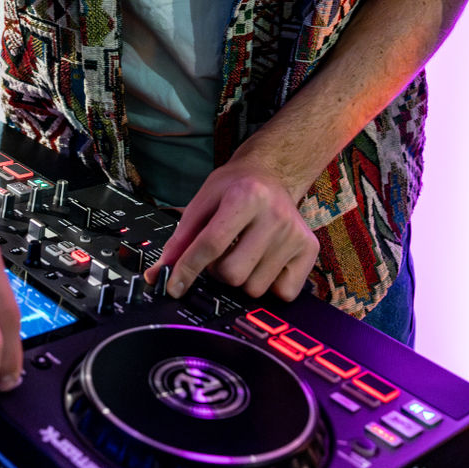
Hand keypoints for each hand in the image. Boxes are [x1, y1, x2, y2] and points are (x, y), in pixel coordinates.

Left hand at [143, 152, 318, 301]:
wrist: (272, 174)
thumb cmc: (234, 188)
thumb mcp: (203, 202)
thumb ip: (180, 239)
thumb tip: (158, 274)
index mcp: (246, 196)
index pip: (211, 244)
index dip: (188, 269)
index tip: (173, 287)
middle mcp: (275, 214)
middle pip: (233, 273)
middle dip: (218, 271)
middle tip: (222, 253)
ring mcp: (295, 234)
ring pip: (255, 288)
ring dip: (242, 278)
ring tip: (244, 252)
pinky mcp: (310, 249)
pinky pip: (282, 293)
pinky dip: (268, 285)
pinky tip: (265, 261)